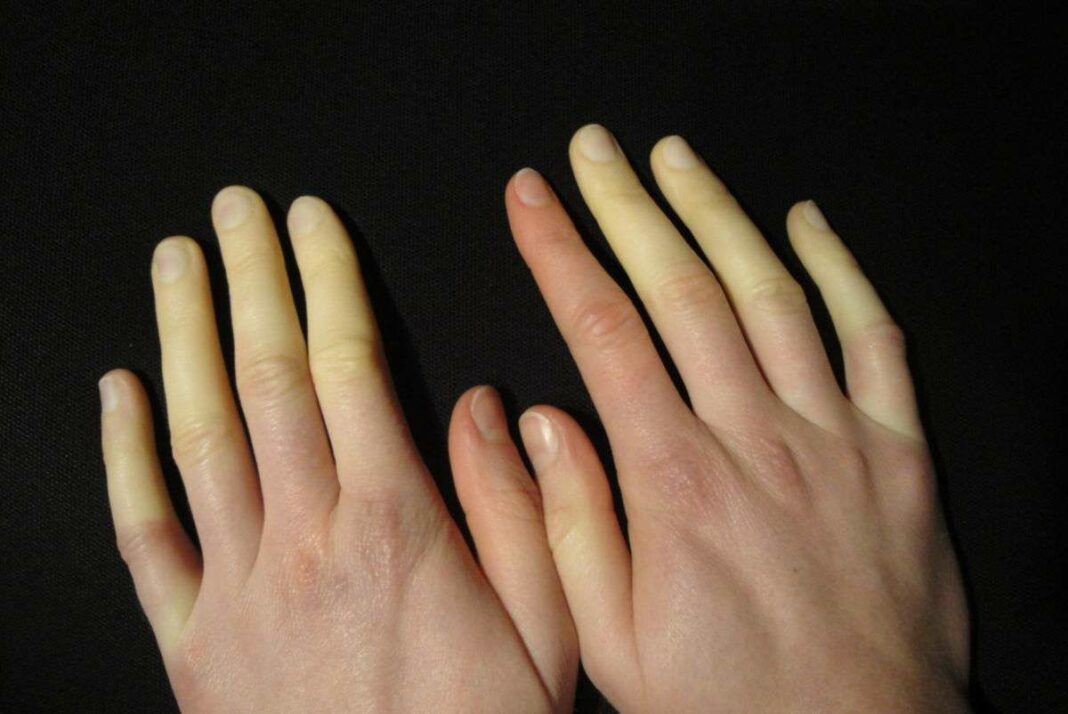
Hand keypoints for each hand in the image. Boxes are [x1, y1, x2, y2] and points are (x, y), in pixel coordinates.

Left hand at [98, 188, 576, 711]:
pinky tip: (115, 391)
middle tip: (236, 210)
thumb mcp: (549, 631)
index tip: (313, 223)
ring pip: (199, 434)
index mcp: (396, 528)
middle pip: (268, 379)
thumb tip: (489, 407)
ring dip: (183, 336)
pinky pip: (142, 533)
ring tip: (178, 262)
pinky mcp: (191, 641)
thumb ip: (523, 511)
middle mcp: (305, 541)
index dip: (328, 282)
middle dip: (253, 280)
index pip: (351, 369)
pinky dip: (122, 455)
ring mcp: (236, 589)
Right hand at [505, 125, 969, 711]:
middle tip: (594, 149)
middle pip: (680, 288)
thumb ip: (568, 523)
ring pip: (768, 292)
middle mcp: (752, 437)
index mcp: (674, 479)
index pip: (602, 330)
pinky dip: (842, 269)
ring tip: (675, 158)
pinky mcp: (895, 451)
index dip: (559, 250)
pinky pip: (874, 337)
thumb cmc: (729, 697)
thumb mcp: (611, 638)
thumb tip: (541, 421)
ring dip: (716, 214)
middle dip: (627, 205)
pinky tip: (808, 223)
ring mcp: (831, 435)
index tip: (531, 198)